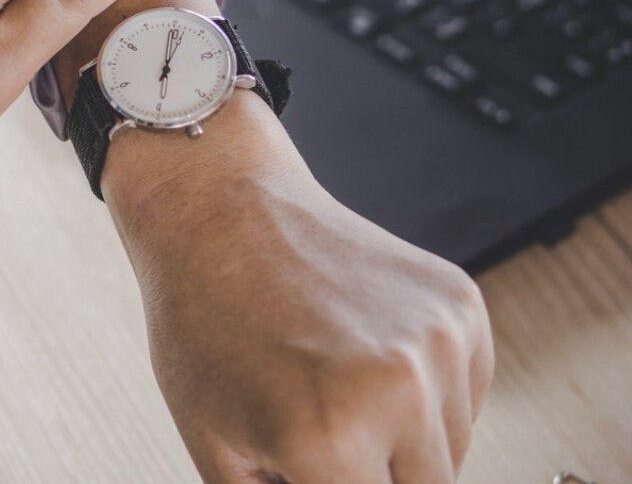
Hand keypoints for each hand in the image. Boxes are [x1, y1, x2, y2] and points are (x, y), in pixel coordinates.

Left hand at [105, 95, 494, 482]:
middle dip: (371, 479)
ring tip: (334, 392)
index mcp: (328, 436)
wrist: (219, 212)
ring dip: (406, 444)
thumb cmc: (203, 321)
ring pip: (451, 451)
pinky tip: (363, 357)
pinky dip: (428, 395)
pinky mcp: (461, 306)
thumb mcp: (215, 446)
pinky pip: (467, 394)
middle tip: (324, 444)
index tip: (316, 471)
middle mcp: (397, 388)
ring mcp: (437, 341)